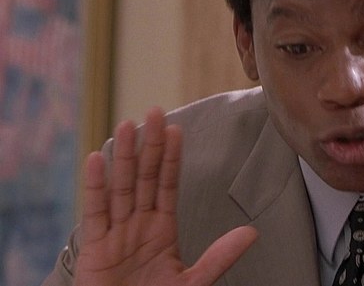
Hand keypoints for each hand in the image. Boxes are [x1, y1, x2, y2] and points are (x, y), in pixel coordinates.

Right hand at [73, 108, 257, 285]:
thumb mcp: (192, 281)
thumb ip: (219, 257)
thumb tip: (252, 233)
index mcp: (162, 229)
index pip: (167, 185)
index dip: (171, 158)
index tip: (177, 129)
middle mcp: (138, 224)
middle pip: (144, 177)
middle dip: (150, 145)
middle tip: (155, 111)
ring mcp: (116, 233)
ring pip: (120, 186)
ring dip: (124, 156)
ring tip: (129, 124)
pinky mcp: (94, 247)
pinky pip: (94, 211)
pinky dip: (94, 185)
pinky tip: (97, 158)